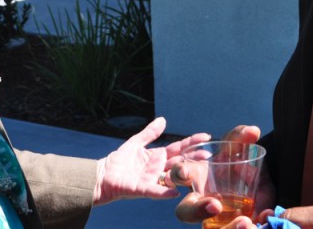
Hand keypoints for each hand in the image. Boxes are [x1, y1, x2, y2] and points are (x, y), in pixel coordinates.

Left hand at [92, 116, 211, 204]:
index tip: (205, 137)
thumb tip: (163, 120)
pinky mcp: (143, 188)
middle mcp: (159, 169)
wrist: (104, 175)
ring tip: (197, 169)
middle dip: (194, 157)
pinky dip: (165, 191)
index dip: (191, 142)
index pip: (178, 148)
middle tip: (208, 154)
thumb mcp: (135, 142)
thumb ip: (149, 133)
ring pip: (173, 176)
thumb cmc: (119, 160)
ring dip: (184, 174)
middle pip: (180, 162)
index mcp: (158, 156)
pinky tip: (175, 191)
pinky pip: (156, 191)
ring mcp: (153, 179)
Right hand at [173, 125, 274, 224]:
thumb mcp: (241, 150)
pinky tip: (263, 219)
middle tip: (216, 206)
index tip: (186, 174)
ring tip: (246, 222)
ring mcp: (215, 220)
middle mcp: (201, 201)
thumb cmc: (239, 165)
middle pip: (185, 212)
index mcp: (197, 178)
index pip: (178, 176)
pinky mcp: (230, 228)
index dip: (178, 175)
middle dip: (197, 211)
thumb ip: (243, 137)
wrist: (259, 186)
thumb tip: (253, 131)